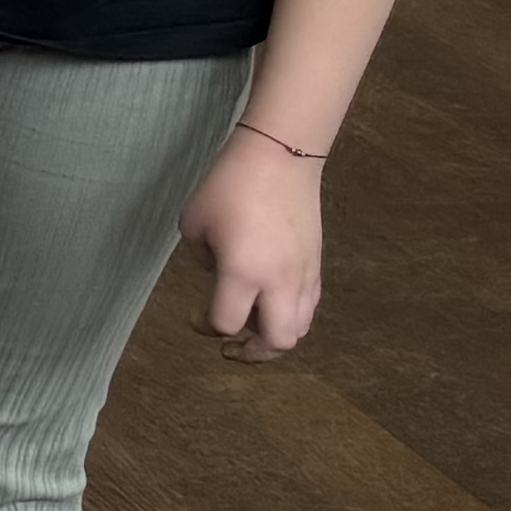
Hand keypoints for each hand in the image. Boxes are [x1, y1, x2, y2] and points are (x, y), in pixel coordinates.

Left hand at [183, 128, 327, 357]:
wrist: (281, 158)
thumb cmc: (229, 186)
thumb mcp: (195, 224)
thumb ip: (202, 259)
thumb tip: (219, 275)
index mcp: (243, 272)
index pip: (227, 323)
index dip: (205, 327)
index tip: (193, 317)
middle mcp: (279, 281)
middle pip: (278, 342)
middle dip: (252, 352)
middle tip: (230, 345)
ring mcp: (304, 274)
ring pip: (300, 328)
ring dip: (274, 335)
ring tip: (251, 325)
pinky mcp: (317, 264)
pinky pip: (309, 305)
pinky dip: (291, 315)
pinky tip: (271, 302)